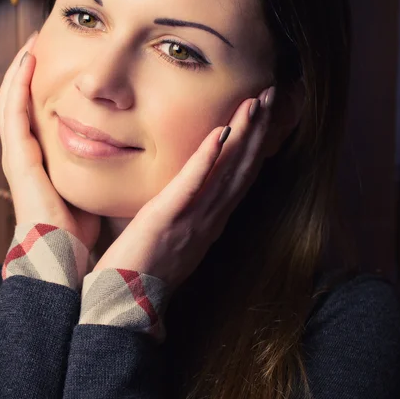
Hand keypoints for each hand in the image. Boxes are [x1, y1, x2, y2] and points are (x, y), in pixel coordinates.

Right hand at [0, 32, 101, 250]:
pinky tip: (27, 60)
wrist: (62, 258)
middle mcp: (24, 155)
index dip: (37, 90)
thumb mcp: (90, 190)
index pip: (33, 117)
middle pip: (17, 105)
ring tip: (30, 44)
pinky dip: (17, 84)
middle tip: (36, 45)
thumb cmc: (79, 231)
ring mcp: (18, 155)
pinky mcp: (17, 157)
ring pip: (9, 102)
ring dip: (18, 71)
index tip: (55, 65)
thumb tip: (125, 155)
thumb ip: (100, 171)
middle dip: (25, 75)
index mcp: (40, 161)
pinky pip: (12, 112)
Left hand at [92, 86, 274, 292]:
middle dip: (260, 129)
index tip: (266, 113)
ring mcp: (194, 218)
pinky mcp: (169, 219)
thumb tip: (195, 189)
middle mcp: (211, 217)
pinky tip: (220, 134)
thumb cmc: (146, 268)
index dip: (257, 142)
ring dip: (243, 135)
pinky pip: (193, 185)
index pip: (241, 174)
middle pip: (244, 166)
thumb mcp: (178, 235)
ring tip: (256, 103)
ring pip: (228, 171)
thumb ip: (190, 209)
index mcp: (212, 218)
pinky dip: (208, 159)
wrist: (126, 303)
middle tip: (273, 94)